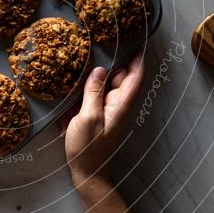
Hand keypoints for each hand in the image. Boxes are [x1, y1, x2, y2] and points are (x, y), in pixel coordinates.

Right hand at [62, 54, 145, 183]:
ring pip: (105, 85)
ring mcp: (108, 110)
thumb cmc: (88, 147)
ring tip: (84, 62)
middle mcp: (118, 105)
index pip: (136, 76)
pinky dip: (88, 91)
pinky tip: (75, 86)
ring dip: (97, 77)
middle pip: (120, 77)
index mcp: (121, 104)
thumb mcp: (88, 116)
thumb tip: (100, 69)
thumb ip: (94, 92)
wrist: (87, 173)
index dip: (138, 57)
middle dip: (112, 63)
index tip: (138, 39)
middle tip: (100, 44)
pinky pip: (95, 97)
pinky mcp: (98, 116)